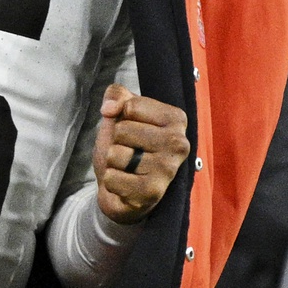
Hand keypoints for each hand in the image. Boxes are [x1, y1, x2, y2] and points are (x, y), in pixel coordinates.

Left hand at [92, 84, 189, 224]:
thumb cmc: (127, 146)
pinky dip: (111, 181)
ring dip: (113, 162)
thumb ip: (116, 96)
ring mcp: (168, 169)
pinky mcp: (152, 192)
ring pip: (115, 154)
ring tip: (127, 167)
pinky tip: (125, 184)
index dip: (122, 117)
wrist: (124, 187)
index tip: (134, 129)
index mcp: (176, 119)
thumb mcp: (122, 113)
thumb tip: (109, 108)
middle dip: (116, 141)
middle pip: (122, 130)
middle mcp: (179, 143)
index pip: (131, 106)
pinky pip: (112, 178)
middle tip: (130, 151)